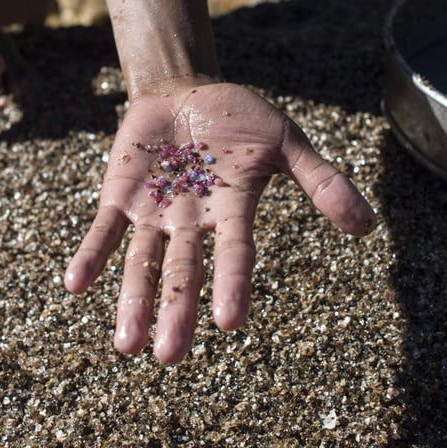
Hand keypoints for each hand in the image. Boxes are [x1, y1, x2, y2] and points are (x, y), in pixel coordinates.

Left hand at [64, 82, 376, 363]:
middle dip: (174, 312)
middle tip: (167, 356)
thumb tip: (369, 226)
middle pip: (183, 273)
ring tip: (126, 345)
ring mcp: (153, 212)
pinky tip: (76, 283)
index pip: (234, 252)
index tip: (230, 322)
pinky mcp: (120, 196)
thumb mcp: (286, 142)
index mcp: (232, 211)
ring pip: (142, 263)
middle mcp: (191, 222)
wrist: (185, 91)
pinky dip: (91, 255)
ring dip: (133, 300)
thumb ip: (322, 182)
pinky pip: (104, 230)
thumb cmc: (239, 120)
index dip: (232, 283)